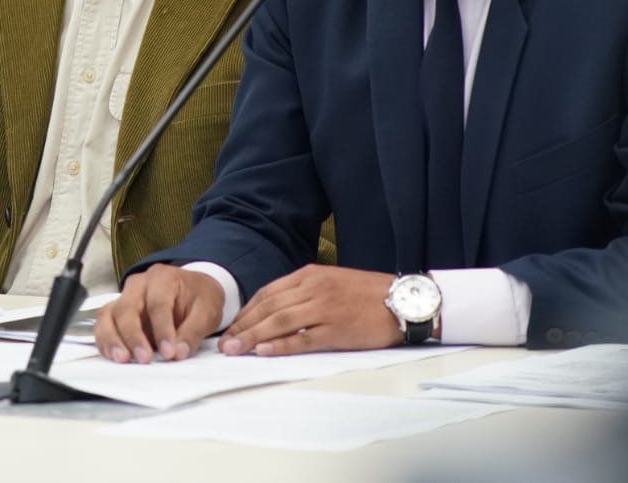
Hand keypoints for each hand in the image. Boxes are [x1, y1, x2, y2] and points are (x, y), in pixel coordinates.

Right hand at [94, 264, 222, 363]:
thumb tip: (179, 351)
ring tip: (122, 359)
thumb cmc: (198, 297)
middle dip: (133, 336)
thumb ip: (193, 331)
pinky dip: (106, 342)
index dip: (162, 329)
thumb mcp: (207, 311)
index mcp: (162, 278)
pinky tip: (114, 356)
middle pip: (127, 308)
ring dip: (113, 339)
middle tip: (144, 358)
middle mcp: (138, 285)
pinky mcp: (117, 313)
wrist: (193, 290)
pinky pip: (104, 325)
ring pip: (108, 315)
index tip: (169, 352)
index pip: (157, 303)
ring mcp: (124, 298)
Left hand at [220, 265, 400, 355]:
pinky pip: (303, 338)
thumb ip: (304, 292)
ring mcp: (324, 308)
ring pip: (280, 322)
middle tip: (224, 343)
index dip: (246, 311)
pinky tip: (264, 352)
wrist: (403, 299)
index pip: (268, 293)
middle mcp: (313, 288)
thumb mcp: (331, 282)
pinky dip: (281, 345)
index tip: (231, 327)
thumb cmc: (367, 293)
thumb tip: (275, 309)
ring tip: (236, 350)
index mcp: (309, 275)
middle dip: (243, 326)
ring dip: (254, 337)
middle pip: (268, 308)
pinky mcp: (337, 329)